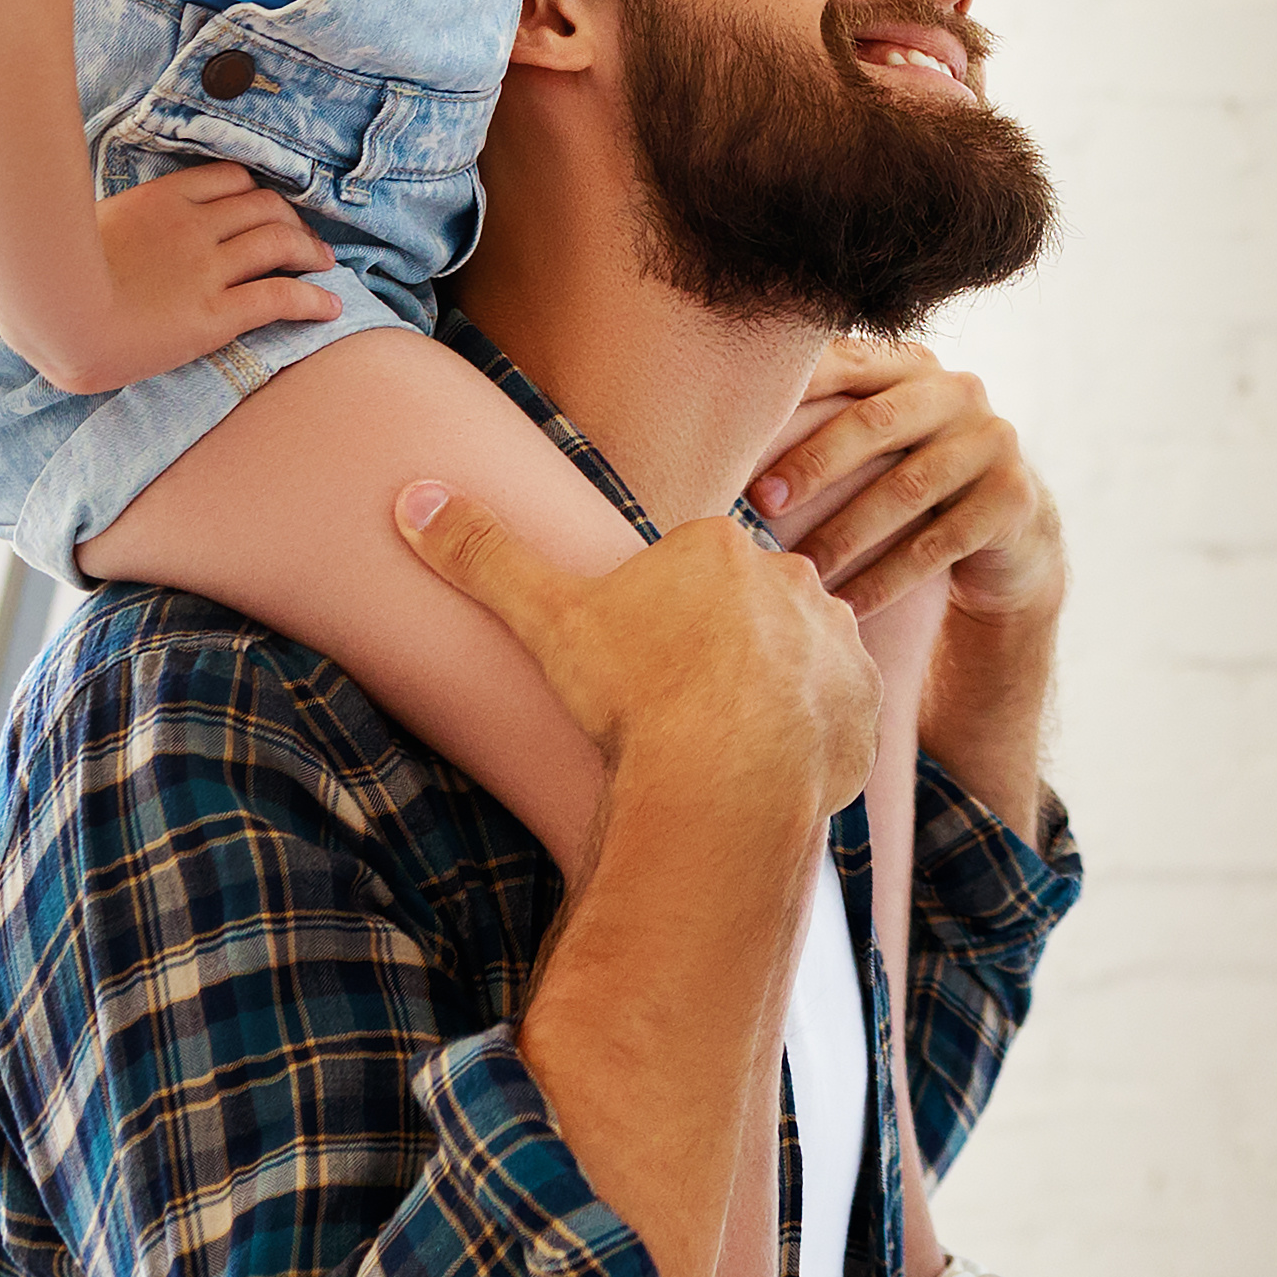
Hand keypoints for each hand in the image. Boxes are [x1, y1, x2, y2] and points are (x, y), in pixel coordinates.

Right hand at [10, 159, 342, 396]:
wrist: (53, 317)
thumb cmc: (52, 279)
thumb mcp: (86, 227)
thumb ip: (120, 221)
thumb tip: (119, 223)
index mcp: (160, 200)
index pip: (230, 178)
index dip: (258, 191)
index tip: (267, 207)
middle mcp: (193, 227)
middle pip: (265, 205)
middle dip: (292, 218)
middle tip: (304, 238)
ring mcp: (207, 269)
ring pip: (280, 242)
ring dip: (310, 251)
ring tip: (324, 265)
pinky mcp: (215, 314)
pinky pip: (279, 296)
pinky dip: (312, 298)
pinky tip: (329, 307)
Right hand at [396, 471, 879, 820]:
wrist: (724, 777)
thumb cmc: (636, 694)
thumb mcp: (547, 618)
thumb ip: (484, 556)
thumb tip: (412, 499)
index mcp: (721, 546)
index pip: (688, 570)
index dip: (656, 620)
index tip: (634, 663)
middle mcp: (793, 579)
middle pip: (744, 608)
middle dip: (715, 647)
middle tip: (672, 704)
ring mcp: (838, 642)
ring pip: (796, 655)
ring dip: (767, 687)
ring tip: (717, 740)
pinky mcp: (864, 704)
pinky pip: (836, 712)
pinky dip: (808, 735)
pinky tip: (765, 765)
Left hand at [745, 337, 1071, 631]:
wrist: (1008, 528)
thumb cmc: (913, 480)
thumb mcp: (881, 440)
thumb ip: (827, 419)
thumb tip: (716, 435)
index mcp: (913, 364)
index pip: (847, 362)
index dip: (792, 392)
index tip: (739, 434)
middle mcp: (959, 391)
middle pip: (876, 422)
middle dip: (812, 465)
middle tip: (761, 505)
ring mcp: (993, 442)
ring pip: (907, 490)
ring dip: (846, 535)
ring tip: (801, 569)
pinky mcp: (1013, 498)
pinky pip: (940, 544)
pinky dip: (887, 578)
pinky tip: (849, 604)